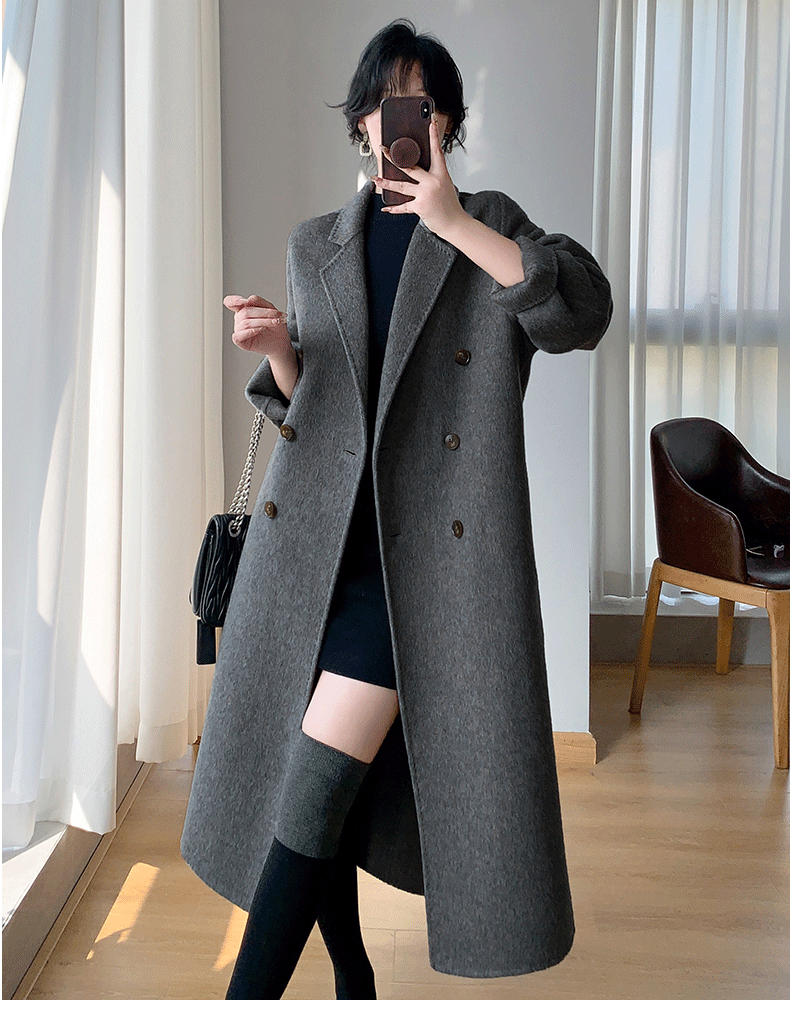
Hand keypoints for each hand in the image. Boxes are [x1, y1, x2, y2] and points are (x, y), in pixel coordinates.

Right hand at [224, 294, 289, 355]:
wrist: (281, 340)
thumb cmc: (274, 325)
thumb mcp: (269, 307)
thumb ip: (258, 301)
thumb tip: (247, 300)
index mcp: (243, 309)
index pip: (230, 302)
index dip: (233, 300)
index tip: (242, 301)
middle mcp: (239, 319)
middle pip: (245, 312)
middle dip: (263, 313)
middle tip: (276, 316)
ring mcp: (239, 331)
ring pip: (245, 323)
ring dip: (263, 322)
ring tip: (275, 322)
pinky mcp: (241, 342)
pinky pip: (238, 336)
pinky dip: (249, 332)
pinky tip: (259, 330)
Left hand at [374, 116, 468, 239]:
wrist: (455, 224)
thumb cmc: (449, 205)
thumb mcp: (444, 186)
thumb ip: (431, 178)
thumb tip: (415, 173)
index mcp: (441, 174)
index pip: (437, 151)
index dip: (433, 136)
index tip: (430, 122)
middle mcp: (433, 182)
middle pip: (410, 167)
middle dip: (394, 159)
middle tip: (383, 150)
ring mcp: (426, 194)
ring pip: (401, 186)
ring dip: (386, 182)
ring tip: (375, 178)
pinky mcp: (420, 206)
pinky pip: (403, 206)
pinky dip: (394, 208)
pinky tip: (385, 207)